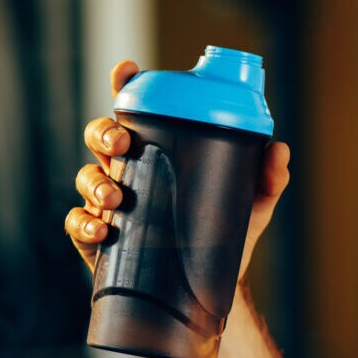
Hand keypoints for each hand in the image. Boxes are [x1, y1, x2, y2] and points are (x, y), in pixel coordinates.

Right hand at [64, 60, 290, 273]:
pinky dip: (84, 223)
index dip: (126, 85)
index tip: (126, 70)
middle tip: (123, 144)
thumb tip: (279, 149)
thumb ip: (270, 178)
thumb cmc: (231, 232)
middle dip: (104, 133)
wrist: (214, 288)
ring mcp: (112, 203)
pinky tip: (102, 229)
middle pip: (103, 137)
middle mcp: (133, 170)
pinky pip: (77, 224)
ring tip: (117, 198)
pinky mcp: (100, 238)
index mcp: (164, 151)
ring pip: (87, 177)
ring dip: (95, 182)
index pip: (139, 111)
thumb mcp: (255, 203)